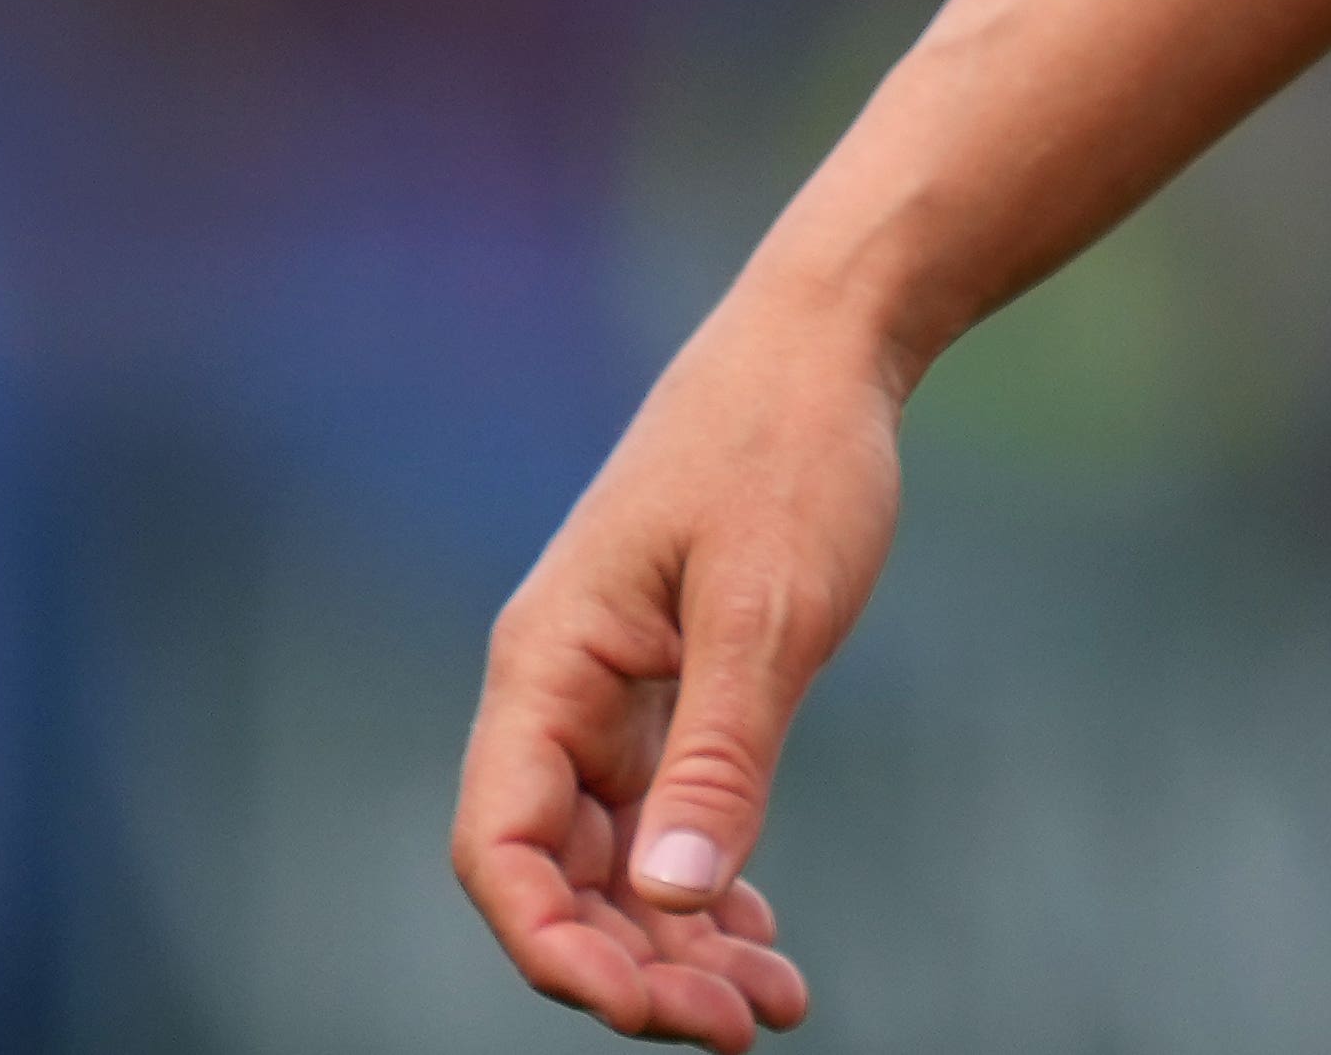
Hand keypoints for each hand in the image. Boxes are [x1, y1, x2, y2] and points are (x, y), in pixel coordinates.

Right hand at [453, 296, 896, 1046]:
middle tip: (745, 1028)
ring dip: (679, 944)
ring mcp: (614, 695)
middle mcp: (561, 693)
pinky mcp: (672, 691)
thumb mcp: (767, 605)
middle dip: (638, 966)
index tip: (653, 1009)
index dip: (559, 947)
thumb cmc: (788, 450)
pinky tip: (761, 939)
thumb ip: (720, 755)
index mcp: (547, 665)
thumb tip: (675, 905)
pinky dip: (707, 885)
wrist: (827, 345)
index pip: (503, 850)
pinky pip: (664, 819)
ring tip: (776, 1006)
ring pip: (617, 860)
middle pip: (559, 875)